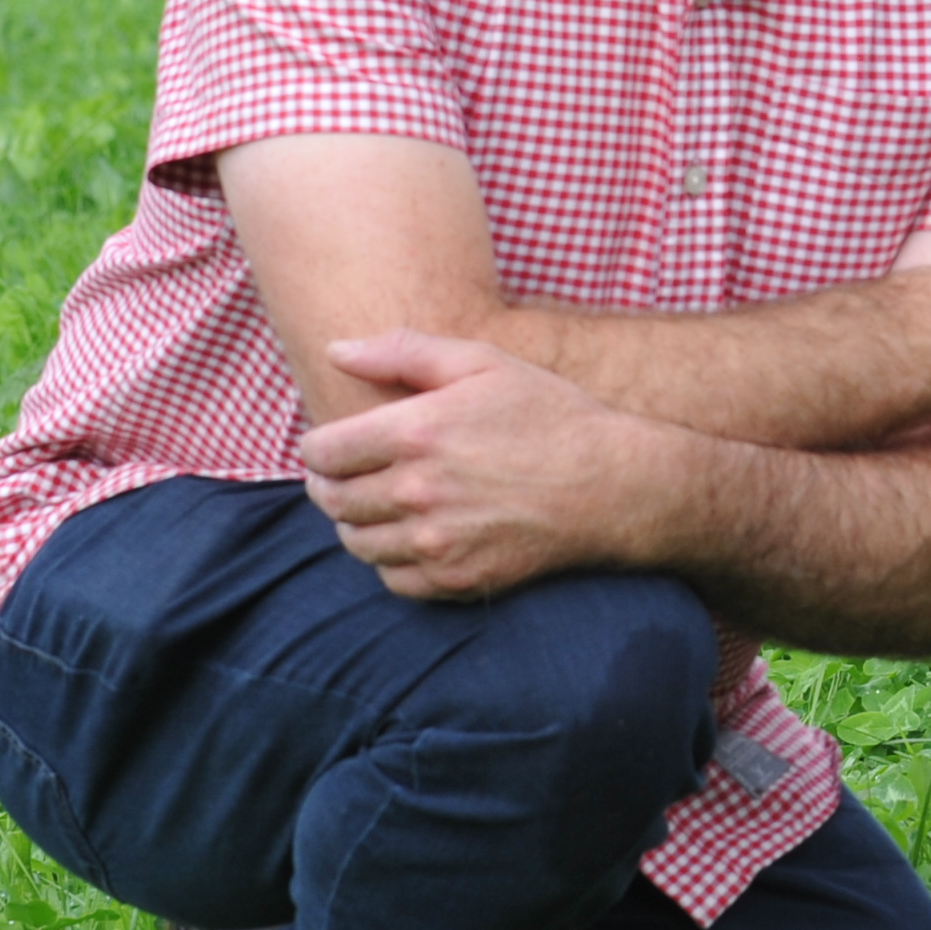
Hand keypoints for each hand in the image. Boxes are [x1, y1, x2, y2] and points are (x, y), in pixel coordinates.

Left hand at [303, 331, 662, 598]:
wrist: (613, 486)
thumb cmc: (549, 414)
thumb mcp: (483, 363)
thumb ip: (402, 351)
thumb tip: (335, 349)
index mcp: (416, 431)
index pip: (322, 452)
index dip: (317, 448)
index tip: (332, 445)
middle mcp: (417, 491)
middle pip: (332, 500)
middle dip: (330, 485)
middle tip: (347, 475)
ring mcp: (436, 541)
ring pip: (356, 543)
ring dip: (357, 524)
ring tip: (380, 505)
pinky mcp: (457, 579)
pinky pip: (392, 579)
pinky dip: (391, 561)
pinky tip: (413, 536)